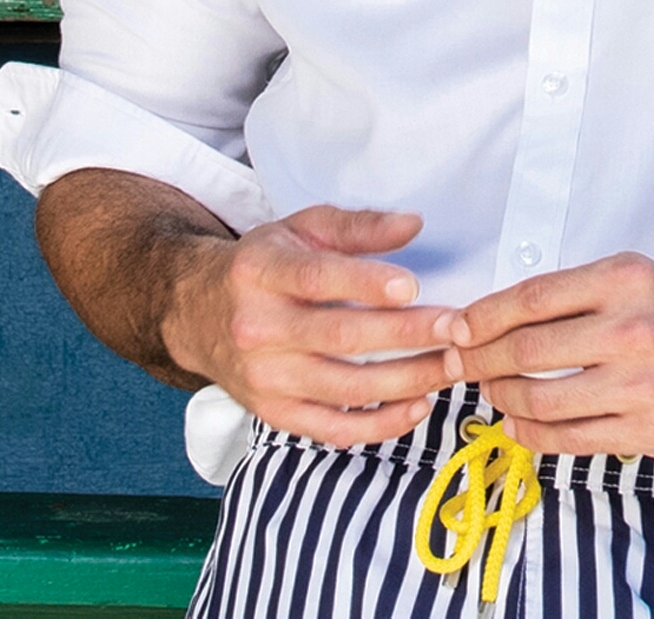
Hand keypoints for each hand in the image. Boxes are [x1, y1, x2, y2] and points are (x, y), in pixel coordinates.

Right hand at [163, 204, 460, 446]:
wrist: (198, 313)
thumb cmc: (261, 267)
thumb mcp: (300, 230)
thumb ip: (356, 226)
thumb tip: (412, 225)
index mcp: (262, 272)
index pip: (317, 278)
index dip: (366, 283)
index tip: (412, 285)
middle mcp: (258, 328)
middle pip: (339, 336)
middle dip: (405, 335)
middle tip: (455, 328)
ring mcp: (266, 377)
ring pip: (345, 387)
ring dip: (406, 380)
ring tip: (451, 365)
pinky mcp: (275, 413)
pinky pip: (335, 429)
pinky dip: (380, 424)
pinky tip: (418, 405)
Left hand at [445, 253, 653, 454]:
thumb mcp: (625, 275)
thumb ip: (567, 295)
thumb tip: (490, 320)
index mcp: (622, 282)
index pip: (531, 300)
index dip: (482, 317)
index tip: (457, 327)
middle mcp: (632, 331)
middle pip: (528, 350)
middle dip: (479, 359)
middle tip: (456, 362)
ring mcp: (641, 386)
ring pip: (541, 399)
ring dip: (502, 397)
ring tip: (490, 390)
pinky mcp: (647, 430)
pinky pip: (570, 438)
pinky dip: (531, 433)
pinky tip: (517, 423)